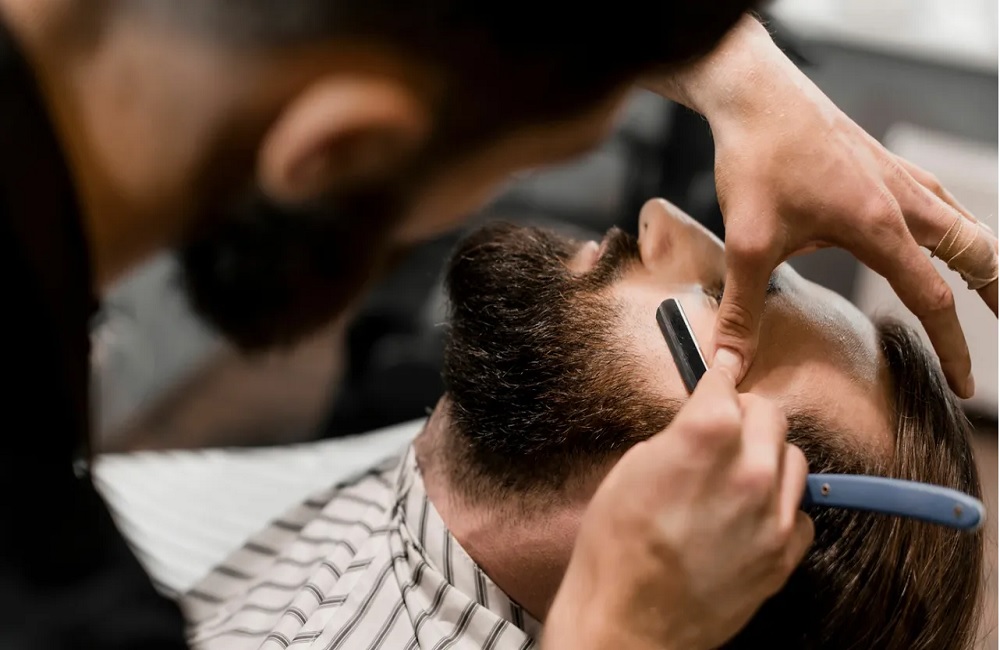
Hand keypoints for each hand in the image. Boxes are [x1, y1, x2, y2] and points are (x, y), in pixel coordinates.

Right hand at [543, 369, 812, 649]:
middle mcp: (750, 470)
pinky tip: (749, 517)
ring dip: (768, 458)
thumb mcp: (632, 469)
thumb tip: (700, 425)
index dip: (718, 377)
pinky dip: (779, 508)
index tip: (721, 370)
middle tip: (725, 427)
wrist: (626, 623)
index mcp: (706, 438)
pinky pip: (800, 514)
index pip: (726, 385)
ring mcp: (773, 516)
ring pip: (795, 461)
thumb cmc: (615, 548)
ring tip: (738, 474)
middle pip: (771, 415)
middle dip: (746, 415)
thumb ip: (678, 437)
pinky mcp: (783, 557)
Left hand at [644, 15, 995, 396]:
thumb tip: (730, 364)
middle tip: (998, 326)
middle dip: (994, 292)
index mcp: (879, 226)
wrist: (755, 94)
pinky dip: (951, 221)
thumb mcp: (746, 243)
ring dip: (978, 255)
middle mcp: (902, 199)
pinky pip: (935, 195)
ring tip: (981, 284)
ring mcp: (896, 175)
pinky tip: (933, 228)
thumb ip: (743, 309)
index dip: (953, 348)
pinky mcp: (880, 161)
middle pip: (974, 251)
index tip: (965, 385)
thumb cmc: (756, 160)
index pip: (934, 298)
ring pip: (961, 220)